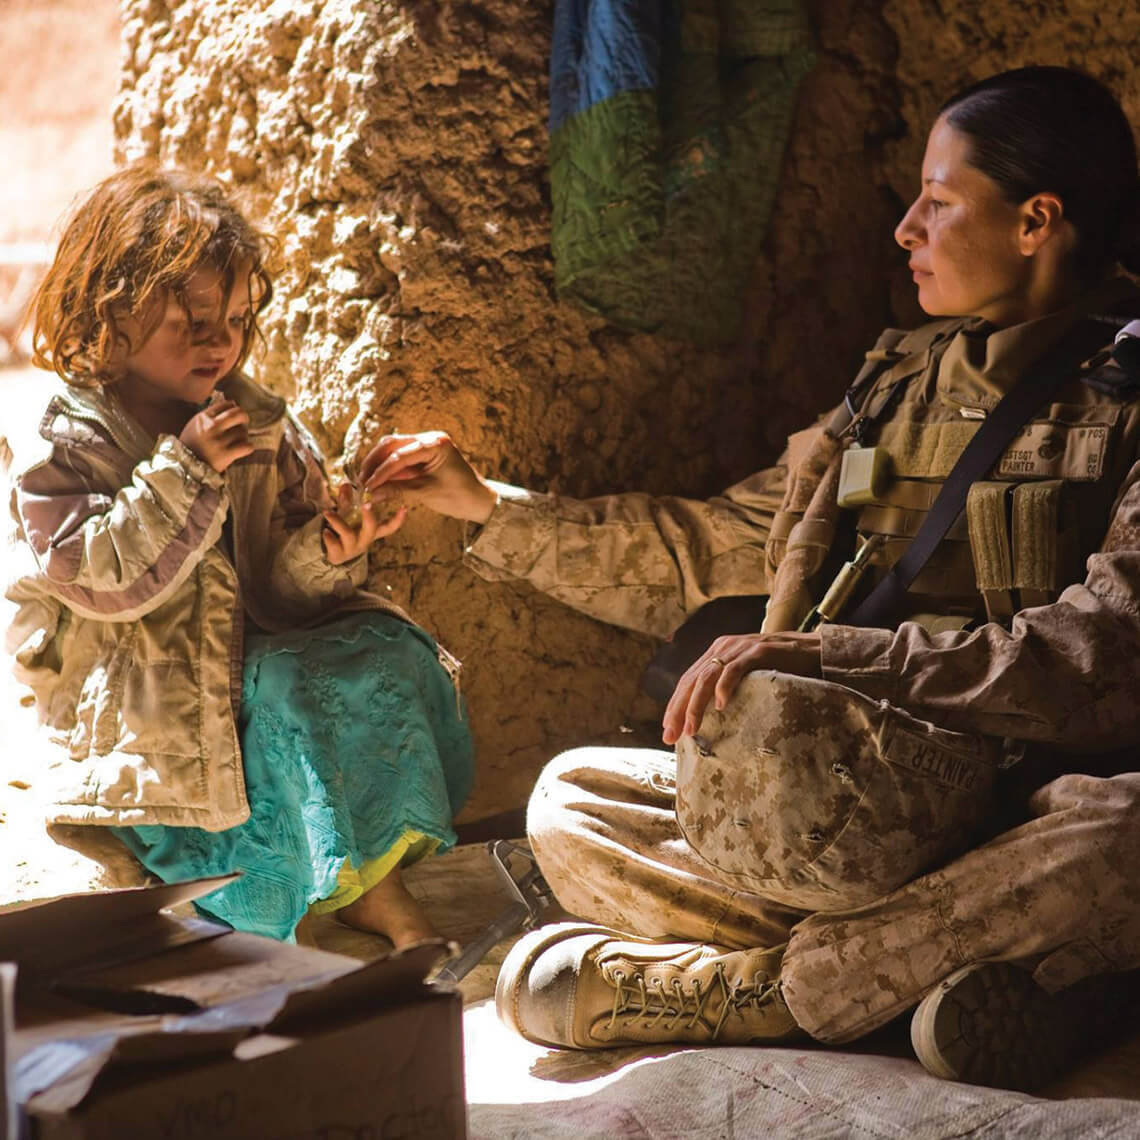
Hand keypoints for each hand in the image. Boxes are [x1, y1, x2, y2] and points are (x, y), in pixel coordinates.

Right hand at [179, 399, 252, 472]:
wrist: (184, 467)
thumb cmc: (192, 445)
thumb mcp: (195, 425)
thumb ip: (211, 414)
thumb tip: (233, 402)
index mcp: (203, 418)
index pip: (226, 404)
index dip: (233, 409)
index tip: (234, 416)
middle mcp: (211, 427)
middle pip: (239, 414)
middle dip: (244, 418)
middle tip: (243, 424)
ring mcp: (219, 441)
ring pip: (243, 431)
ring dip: (244, 436)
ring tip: (238, 441)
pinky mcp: (225, 455)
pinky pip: (247, 446)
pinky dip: (248, 447)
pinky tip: (243, 449)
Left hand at [322, 484, 407, 564]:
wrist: (332, 555)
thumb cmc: (345, 533)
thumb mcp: (348, 517)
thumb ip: (346, 501)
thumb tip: (345, 484)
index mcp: (371, 532)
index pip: (388, 527)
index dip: (398, 520)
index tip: (404, 508)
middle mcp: (364, 540)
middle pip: (372, 529)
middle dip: (369, 516)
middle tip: (366, 504)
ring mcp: (352, 548)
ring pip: (348, 534)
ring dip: (337, 522)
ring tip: (326, 513)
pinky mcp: (339, 554)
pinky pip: (334, 544)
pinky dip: (328, 536)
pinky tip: (325, 531)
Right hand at [359, 431, 497, 522]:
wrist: (479, 502)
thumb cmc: (459, 497)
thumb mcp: (426, 493)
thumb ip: (397, 490)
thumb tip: (369, 494)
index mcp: (436, 443)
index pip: (400, 455)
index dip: (381, 472)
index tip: (367, 485)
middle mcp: (430, 439)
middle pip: (393, 445)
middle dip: (375, 462)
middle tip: (361, 479)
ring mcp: (427, 445)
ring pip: (394, 450)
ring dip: (379, 464)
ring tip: (365, 480)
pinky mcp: (424, 456)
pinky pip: (401, 459)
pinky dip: (389, 469)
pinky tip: (376, 480)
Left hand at [661, 632, 822, 745]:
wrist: (814, 651)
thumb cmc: (782, 669)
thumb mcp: (747, 677)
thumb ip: (728, 687)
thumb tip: (710, 718)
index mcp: (718, 653)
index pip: (688, 680)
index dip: (675, 705)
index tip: (667, 731)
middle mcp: (724, 647)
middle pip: (692, 680)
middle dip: (678, 709)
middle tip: (670, 735)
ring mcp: (740, 648)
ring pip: (708, 677)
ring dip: (696, 705)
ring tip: (691, 728)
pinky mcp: (758, 651)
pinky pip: (735, 669)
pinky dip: (725, 687)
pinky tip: (720, 706)